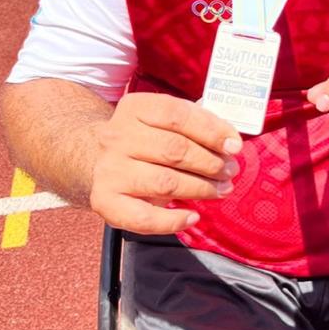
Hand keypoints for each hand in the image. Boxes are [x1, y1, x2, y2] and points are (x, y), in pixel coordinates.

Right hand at [89, 92, 242, 234]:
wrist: (94, 156)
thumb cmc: (144, 137)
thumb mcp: (162, 119)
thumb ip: (194, 122)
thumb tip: (230, 139)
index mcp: (135, 108)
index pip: (178, 115)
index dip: (212, 131)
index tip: (234, 146)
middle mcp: (117, 136)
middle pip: (174, 150)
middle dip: (211, 163)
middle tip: (230, 171)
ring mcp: (109, 169)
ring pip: (164, 182)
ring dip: (201, 189)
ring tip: (222, 189)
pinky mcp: (104, 200)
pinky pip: (143, 218)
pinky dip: (172, 221)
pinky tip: (192, 217)